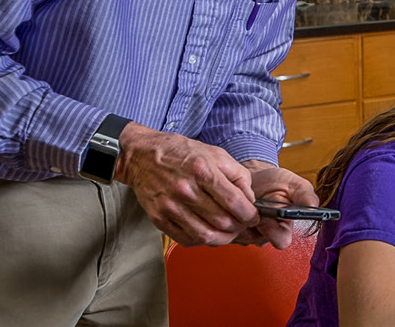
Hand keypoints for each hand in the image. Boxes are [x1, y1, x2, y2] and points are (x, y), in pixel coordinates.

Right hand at [115, 122, 256, 245]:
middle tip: (242, 224)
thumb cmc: (180, 153)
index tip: (253, 216)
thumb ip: (238, 175)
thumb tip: (250, 200)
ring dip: (224, 238)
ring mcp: (170, 206)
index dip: (249, 214)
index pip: (234, 202)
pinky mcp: (159, 219)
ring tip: (229, 231)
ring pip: (206, 235)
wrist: (141, 156)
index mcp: (202, 171)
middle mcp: (185, 190)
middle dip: (239, 227)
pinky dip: (203, 240)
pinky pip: (186, 240)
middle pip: (222, 222)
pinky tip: (209, 232)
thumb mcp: (215, 154)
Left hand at [235, 163, 318, 247]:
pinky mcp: (231, 231)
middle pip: (259, 241)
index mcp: (284, 228)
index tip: (269, 214)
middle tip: (252, 207)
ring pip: (241, 237)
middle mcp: (266, 235)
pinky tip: (231, 206)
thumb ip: (305, 195)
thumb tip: (313, 207)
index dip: (274, 229)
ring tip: (242, 202)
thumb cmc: (275, 182)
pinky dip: (227, 218)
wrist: (254, 177)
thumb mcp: (294, 183)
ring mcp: (248, 234)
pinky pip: (226, 232)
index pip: (282, 241)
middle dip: (254, 224)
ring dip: (239, 219)